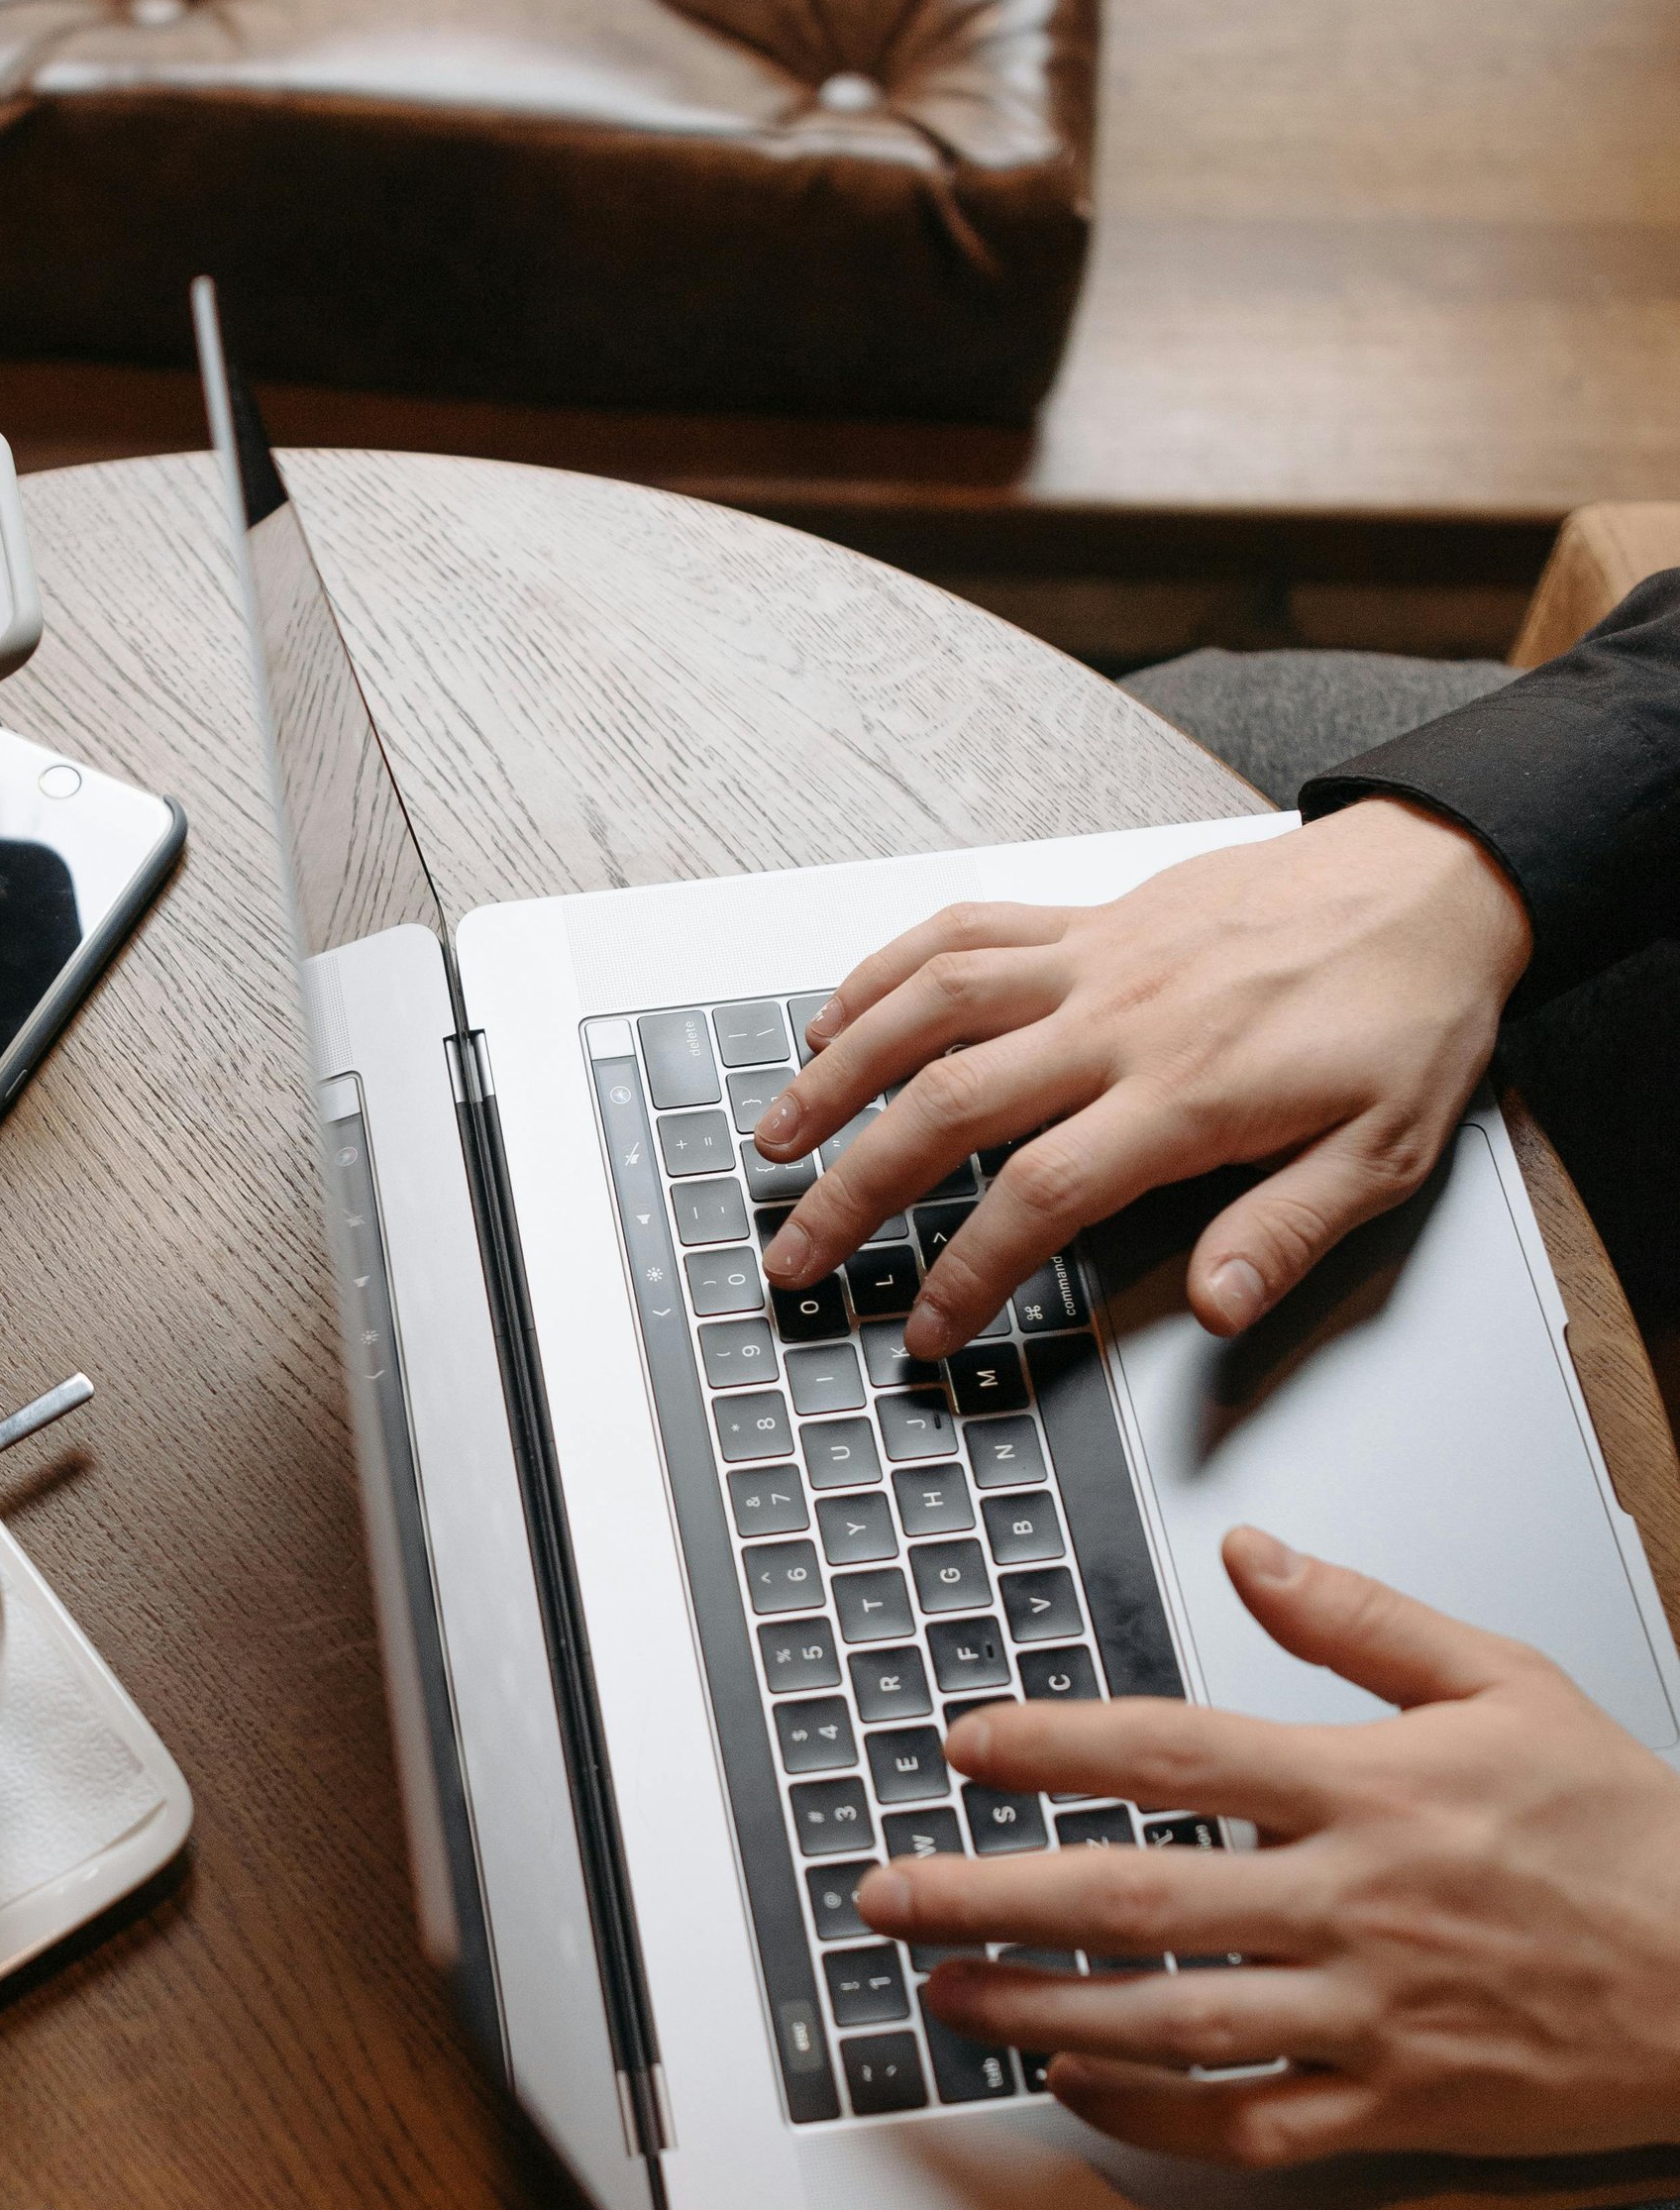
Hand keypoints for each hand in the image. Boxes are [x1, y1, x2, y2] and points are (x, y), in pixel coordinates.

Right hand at [755, 801, 1531, 1353]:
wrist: (1433, 884)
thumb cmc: (1409, 1016)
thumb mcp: (1382, 1152)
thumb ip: (1286, 1230)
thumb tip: (1212, 1306)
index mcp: (1185, 1092)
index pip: (1040, 1196)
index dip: (968, 1271)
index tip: (926, 1325)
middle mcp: (1119, 1019)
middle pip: (947, 1106)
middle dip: (854, 1191)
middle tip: (796, 1253)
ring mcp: (1093, 957)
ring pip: (930, 1007)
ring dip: (837, 1073)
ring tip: (776, 1136)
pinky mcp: (1088, 914)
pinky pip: (964, 930)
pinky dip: (887, 972)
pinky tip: (839, 1014)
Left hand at [853, 1529, 1679, 2165]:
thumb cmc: (1628, 1833)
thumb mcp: (1510, 1684)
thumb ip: (1366, 1620)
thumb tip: (1254, 1553)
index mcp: (1370, 1787)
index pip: (1175, 1753)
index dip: (1055, 1746)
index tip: (964, 1744)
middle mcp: (1353, 1902)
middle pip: (1134, 1896)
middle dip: (991, 1894)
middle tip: (886, 1892)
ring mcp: (1367, 2013)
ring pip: (1167, 2020)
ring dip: (1038, 2009)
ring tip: (945, 1993)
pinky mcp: (1394, 2107)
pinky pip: (1245, 2124)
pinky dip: (1149, 2115)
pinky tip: (1074, 2087)